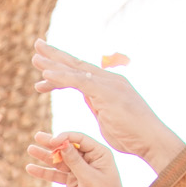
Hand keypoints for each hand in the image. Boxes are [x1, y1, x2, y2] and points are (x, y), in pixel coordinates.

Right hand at [27, 131, 151, 186]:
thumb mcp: (90, 177)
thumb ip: (75, 161)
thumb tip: (63, 144)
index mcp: (98, 153)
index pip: (79, 140)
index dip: (64, 138)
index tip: (52, 141)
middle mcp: (88, 158)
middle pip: (67, 147)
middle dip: (52, 143)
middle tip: (37, 137)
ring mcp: (79, 169)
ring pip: (59, 160)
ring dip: (45, 156)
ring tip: (30, 149)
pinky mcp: (72, 181)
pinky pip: (56, 174)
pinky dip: (45, 172)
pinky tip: (31, 168)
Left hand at [31, 41, 185, 171]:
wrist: (150, 140)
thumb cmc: (131, 135)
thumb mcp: (108, 116)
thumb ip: (98, 104)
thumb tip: (89, 99)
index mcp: (108, 84)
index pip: (80, 73)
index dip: (60, 69)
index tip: (43, 70)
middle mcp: (108, 79)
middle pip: (75, 65)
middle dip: (54, 55)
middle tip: (37, 46)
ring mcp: (107, 84)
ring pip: (75, 70)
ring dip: (53, 64)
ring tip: (35, 57)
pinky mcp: (106, 92)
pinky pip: (79, 81)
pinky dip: (61, 77)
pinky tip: (45, 75)